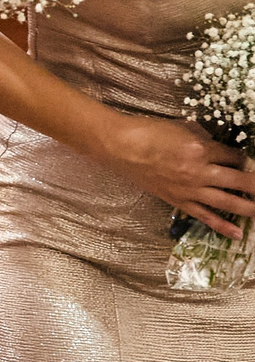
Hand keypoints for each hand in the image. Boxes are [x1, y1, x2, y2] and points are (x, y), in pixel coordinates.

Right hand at [102, 112, 254, 237]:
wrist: (120, 147)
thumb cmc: (149, 132)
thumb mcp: (183, 128)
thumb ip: (204, 139)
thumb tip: (218, 147)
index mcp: (201, 150)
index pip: (234, 156)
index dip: (244, 158)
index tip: (245, 160)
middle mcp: (199, 172)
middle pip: (239, 181)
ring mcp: (189, 189)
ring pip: (227, 202)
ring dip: (249, 208)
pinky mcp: (178, 201)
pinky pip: (204, 216)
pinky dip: (221, 226)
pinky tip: (238, 234)